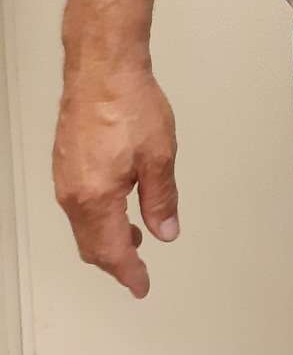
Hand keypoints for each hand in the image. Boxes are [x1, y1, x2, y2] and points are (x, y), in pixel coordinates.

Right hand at [54, 59, 179, 298]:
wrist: (102, 68)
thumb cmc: (129, 105)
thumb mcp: (160, 156)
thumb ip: (161, 199)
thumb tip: (165, 232)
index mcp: (96, 198)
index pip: (111, 251)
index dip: (129, 272)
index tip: (141, 286)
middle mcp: (73, 194)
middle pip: (91, 244)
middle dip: (114, 261)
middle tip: (137, 270)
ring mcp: (64, 178)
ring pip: (82, 225)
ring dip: (105, 238)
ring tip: (133, 236)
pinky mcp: (64, 162)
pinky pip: (78, 205)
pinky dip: (97, 217)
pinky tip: (116, 204)